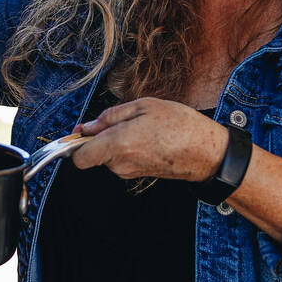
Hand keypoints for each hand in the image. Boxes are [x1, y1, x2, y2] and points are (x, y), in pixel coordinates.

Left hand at [71, 97, 226, 182]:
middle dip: (99, 137)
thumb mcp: (144, 106)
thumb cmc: (180, 126)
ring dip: (115, 142)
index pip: (78, 157)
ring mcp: (129, 172)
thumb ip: (111, 116)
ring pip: (107, 156)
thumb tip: (88, 127)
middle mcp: (119, 163)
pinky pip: (121, 160)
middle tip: (122, 120)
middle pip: (93, 154)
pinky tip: (146, 138)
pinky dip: (127, 149)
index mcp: (117, 144)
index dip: (75, 144)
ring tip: (140, 127)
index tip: (81, 131)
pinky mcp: (138, 175)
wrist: (206, 152)